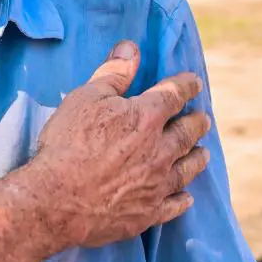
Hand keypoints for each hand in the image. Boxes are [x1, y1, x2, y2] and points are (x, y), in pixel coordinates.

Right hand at [30, 40, 209, 246]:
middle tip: (204, 120)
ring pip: (187, 169)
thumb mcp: (85, 98)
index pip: (174, 95)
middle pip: (187, 133)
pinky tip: (186, 198)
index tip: (194, 82)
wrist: (57, 199)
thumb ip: (113, 73)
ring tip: (204, 153)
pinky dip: (182, 200)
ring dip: (197, 159)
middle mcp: (159, 151)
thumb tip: (131, 48)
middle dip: (197, 123)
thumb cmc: (68, 142)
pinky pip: (173, 206)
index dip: (186, 86)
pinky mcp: (147, 213)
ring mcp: (156, 184)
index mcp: (146, 117)